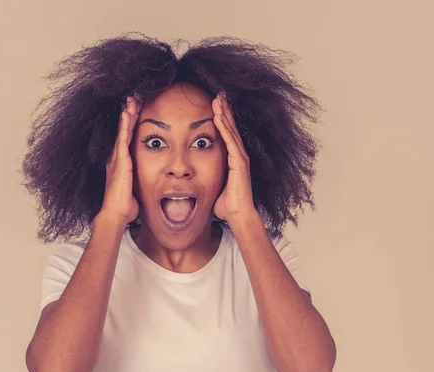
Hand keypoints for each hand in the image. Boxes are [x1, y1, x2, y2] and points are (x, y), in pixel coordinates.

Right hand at [99, 95, 141, 225]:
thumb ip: (139, 180)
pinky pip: (123, 138)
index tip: (138, 109)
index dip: (132, 122)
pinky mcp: (120, 161)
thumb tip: (152, 182)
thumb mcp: (135, 188)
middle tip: (134, 97)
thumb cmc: (126, 205)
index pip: (127, 137)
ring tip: (131, 98)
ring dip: (127, 114)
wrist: (116, 214)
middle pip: (124, 129)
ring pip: (123, 130)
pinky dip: (124, 125)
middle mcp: (117, 157)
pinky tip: (127, 113)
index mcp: (121, 162)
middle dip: (129, 113)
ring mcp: (117, 158)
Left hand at [212, 92, 257, 224]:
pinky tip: (219, 116)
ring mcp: (240, 158)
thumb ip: (206, 177)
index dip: (221, 118)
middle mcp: (238, 155)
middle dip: (224, 110)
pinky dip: (225, 127)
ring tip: (218, 98)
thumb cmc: (226, 204)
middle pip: (230, 127)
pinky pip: (230, 141)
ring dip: (224, 113)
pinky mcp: (239, 162)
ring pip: (231, 130)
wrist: (238, 215)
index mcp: (233, 159)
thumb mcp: (213, 185)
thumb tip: (193, 176)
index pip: (227, 134)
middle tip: (218, 93)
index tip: (214, 105)